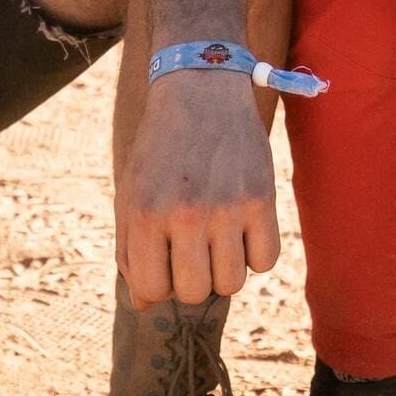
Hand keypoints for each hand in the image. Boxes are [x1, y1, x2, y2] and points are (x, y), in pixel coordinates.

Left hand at [119, 62, 279, 305]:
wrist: (201, 89)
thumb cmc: (160, 149)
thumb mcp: (131, 195)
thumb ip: (130, 252)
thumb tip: (145, 306)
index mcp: (146, 214)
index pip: (152, 291)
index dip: (156, 283)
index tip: (163, 259)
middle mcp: (186, 214)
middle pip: (193, 293)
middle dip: (190, 278)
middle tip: (190, 248)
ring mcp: (228, 207)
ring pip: (231, 284)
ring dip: (223, 269)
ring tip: (216, 239)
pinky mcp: (263, 197)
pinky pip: (265, 261)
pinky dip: (255, 255)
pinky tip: (243, 229)